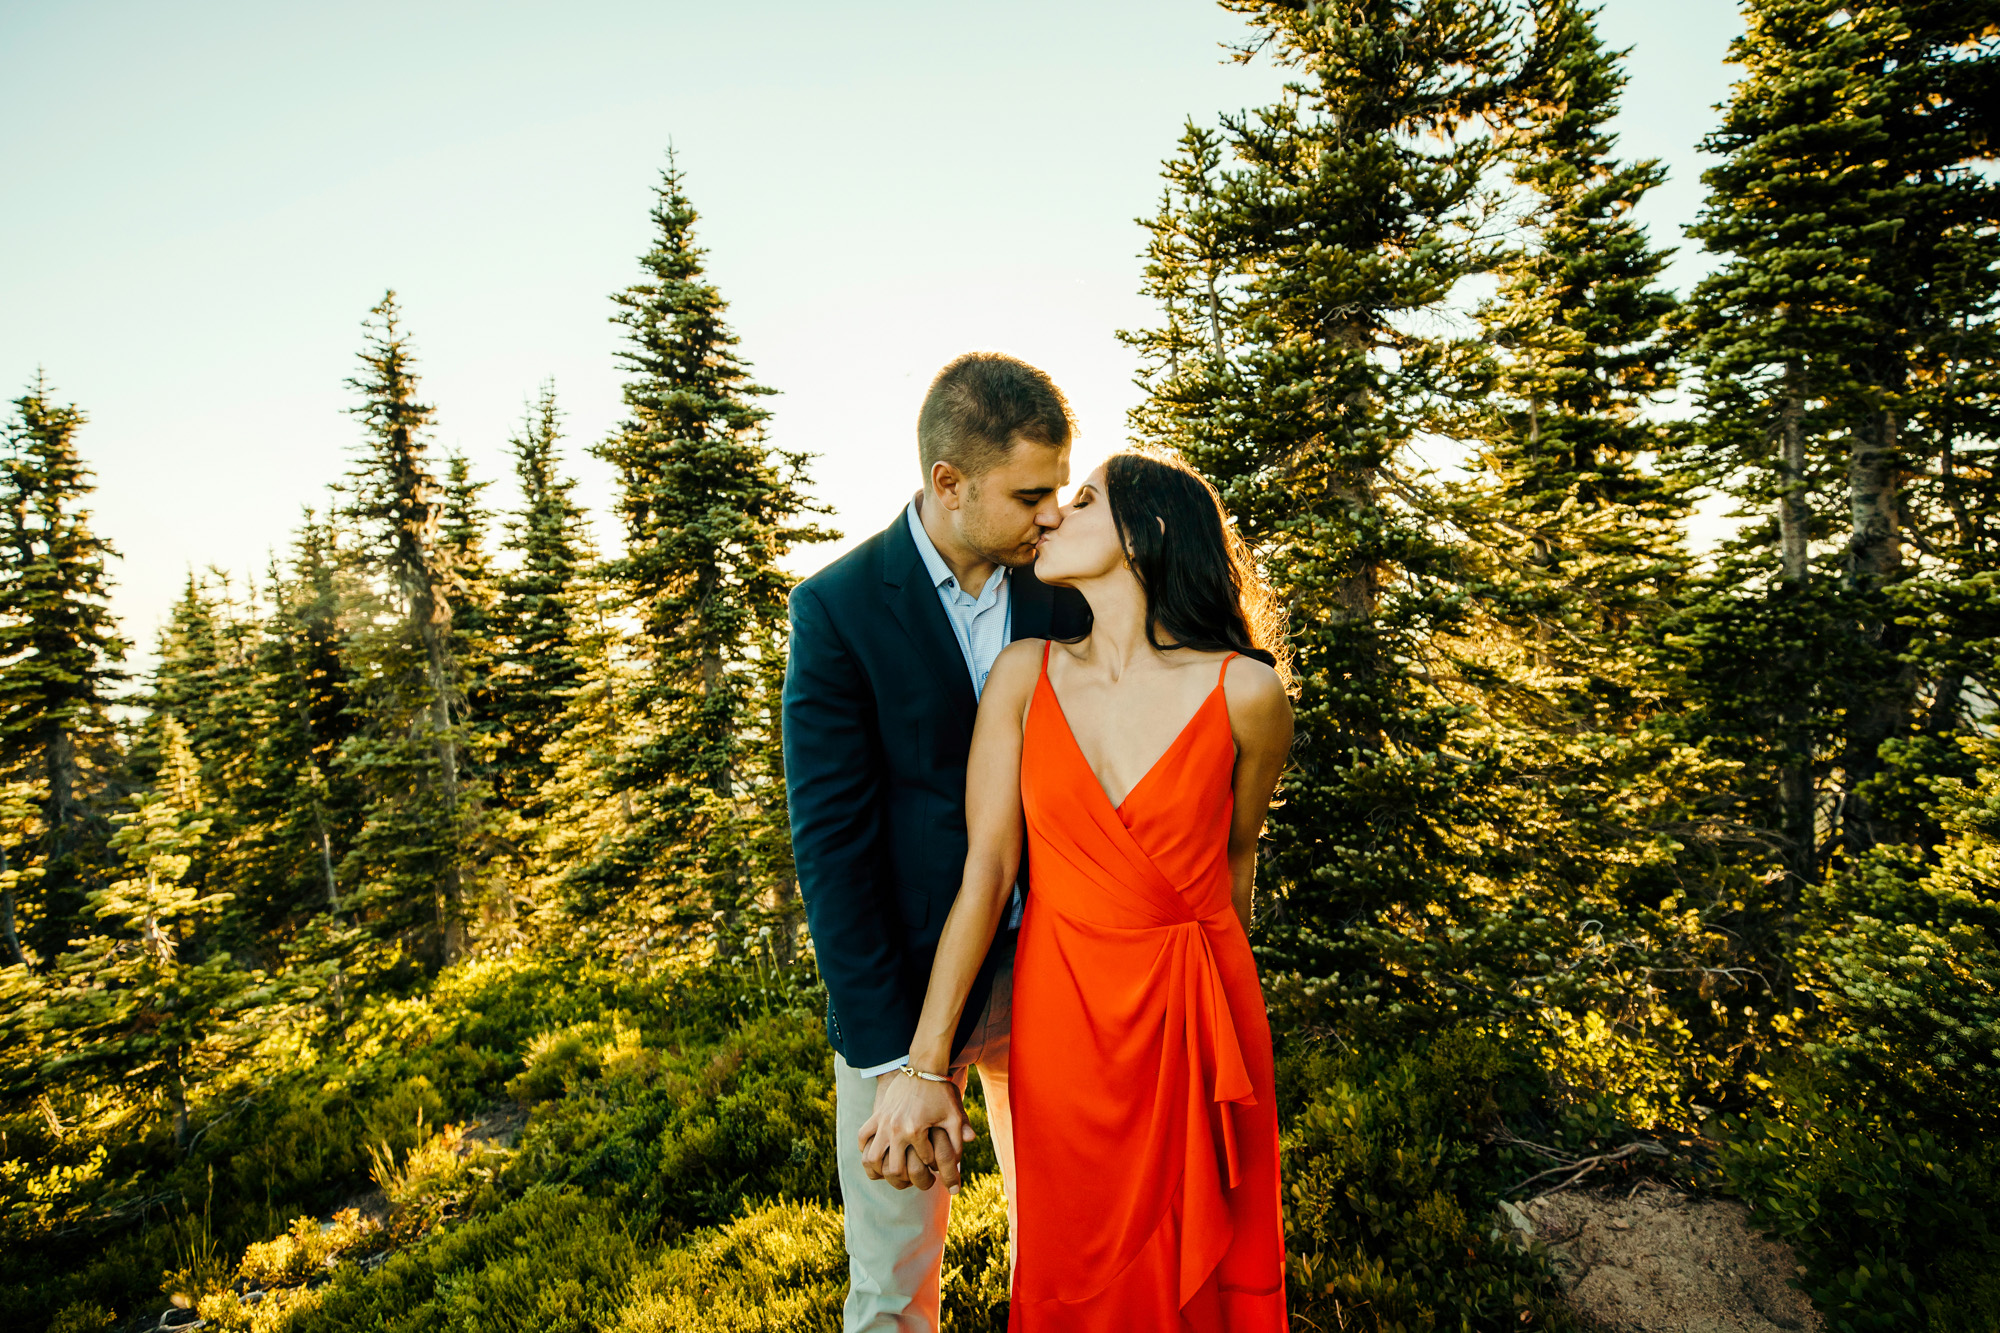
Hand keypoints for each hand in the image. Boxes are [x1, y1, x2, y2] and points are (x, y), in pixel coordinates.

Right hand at [858, 1071, 975, 1191]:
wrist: (923, 1067)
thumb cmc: (941, 1093)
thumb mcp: (954, 1116)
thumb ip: (958, 1141)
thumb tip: (958, 1167)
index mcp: (915, 1130)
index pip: (924, 1162)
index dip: (934, 1165)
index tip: (938, 1163)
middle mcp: (895, 1129)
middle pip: (893, 1170)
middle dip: (906, 1179)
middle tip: (916, 1179)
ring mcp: (883, 1122)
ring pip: (871, 1159)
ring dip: (880, 1171)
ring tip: (892, 1174)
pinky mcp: (877, 1115)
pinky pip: (863, 1137)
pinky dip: (866, 1149)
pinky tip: (877, 1154)